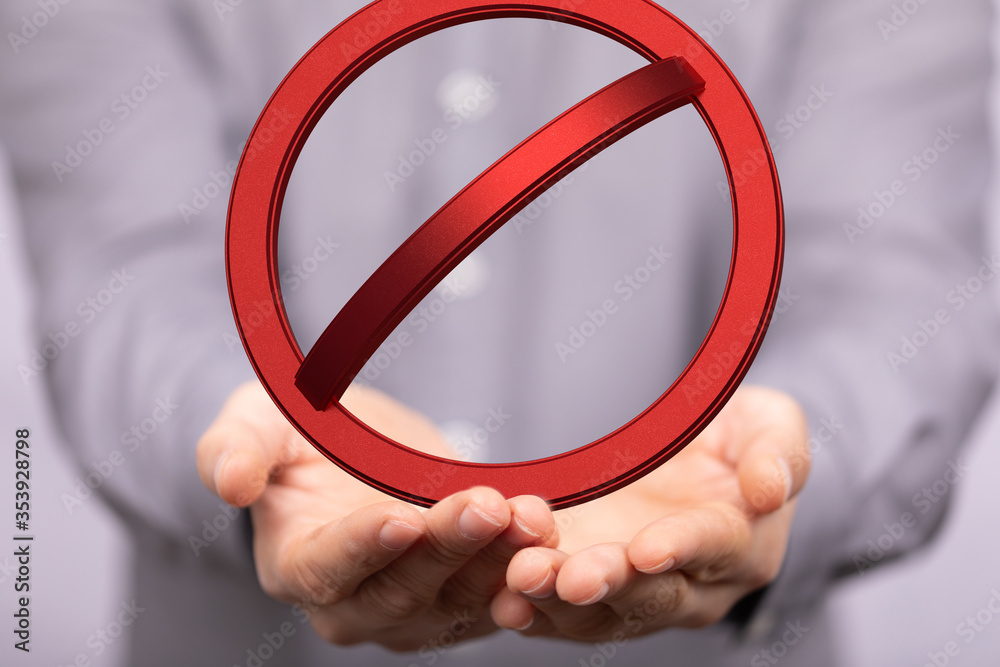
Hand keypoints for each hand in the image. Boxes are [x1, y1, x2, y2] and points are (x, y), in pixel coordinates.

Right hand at [196, 381, 556, 649]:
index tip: (399, 518)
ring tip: (532, 515)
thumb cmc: (294, 438)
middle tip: (487, 506)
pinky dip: (522, 565)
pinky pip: (494, 591)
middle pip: (404, 588)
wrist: (349, 451)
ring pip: (458, 596)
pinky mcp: (459, 596)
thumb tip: (226, 482)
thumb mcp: (254, 424)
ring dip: (497, 559)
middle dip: (447, 547)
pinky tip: (548, 529)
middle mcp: (355, 605)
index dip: (364, 547)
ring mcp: (412, 608)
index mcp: (298, 566)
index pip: (328, 568)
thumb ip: (235, 449)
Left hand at [490, 386, 809, 638]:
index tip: (646, 548)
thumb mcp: (772, 426)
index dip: (680, 548)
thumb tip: (771, 488)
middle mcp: (691, 585)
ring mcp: (636, 593)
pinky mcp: (592, 587)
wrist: (703, 464)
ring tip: (521, 579)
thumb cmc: (739, 441)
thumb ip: (779, 452)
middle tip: (566, 575)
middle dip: (606, 584)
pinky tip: (501, 598)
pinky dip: (533, 608)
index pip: (713, 549)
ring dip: (557, 600)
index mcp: (741, 545)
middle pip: (650, 595)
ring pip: (600, 613)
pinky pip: (562, 612)